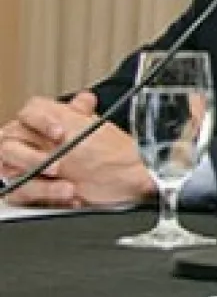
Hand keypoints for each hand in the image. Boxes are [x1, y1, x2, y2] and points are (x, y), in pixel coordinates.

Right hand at [0, 93, 153, 206]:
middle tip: (57, 167)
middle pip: (9, 144)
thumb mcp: (100, 134)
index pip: (31, 112)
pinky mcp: (30, 191)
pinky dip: (44, 197)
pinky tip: (69, 198)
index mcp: (49, 124)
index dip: (41, 120)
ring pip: (13, 173)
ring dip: (41, 184)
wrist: (126, 185)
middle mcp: (34, 144)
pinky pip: (21, 194)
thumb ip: (84, 115)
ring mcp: (28, 168)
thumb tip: (85, 98)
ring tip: (70, 189)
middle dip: (32, 158)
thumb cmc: (112, 158)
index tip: (60, 133)